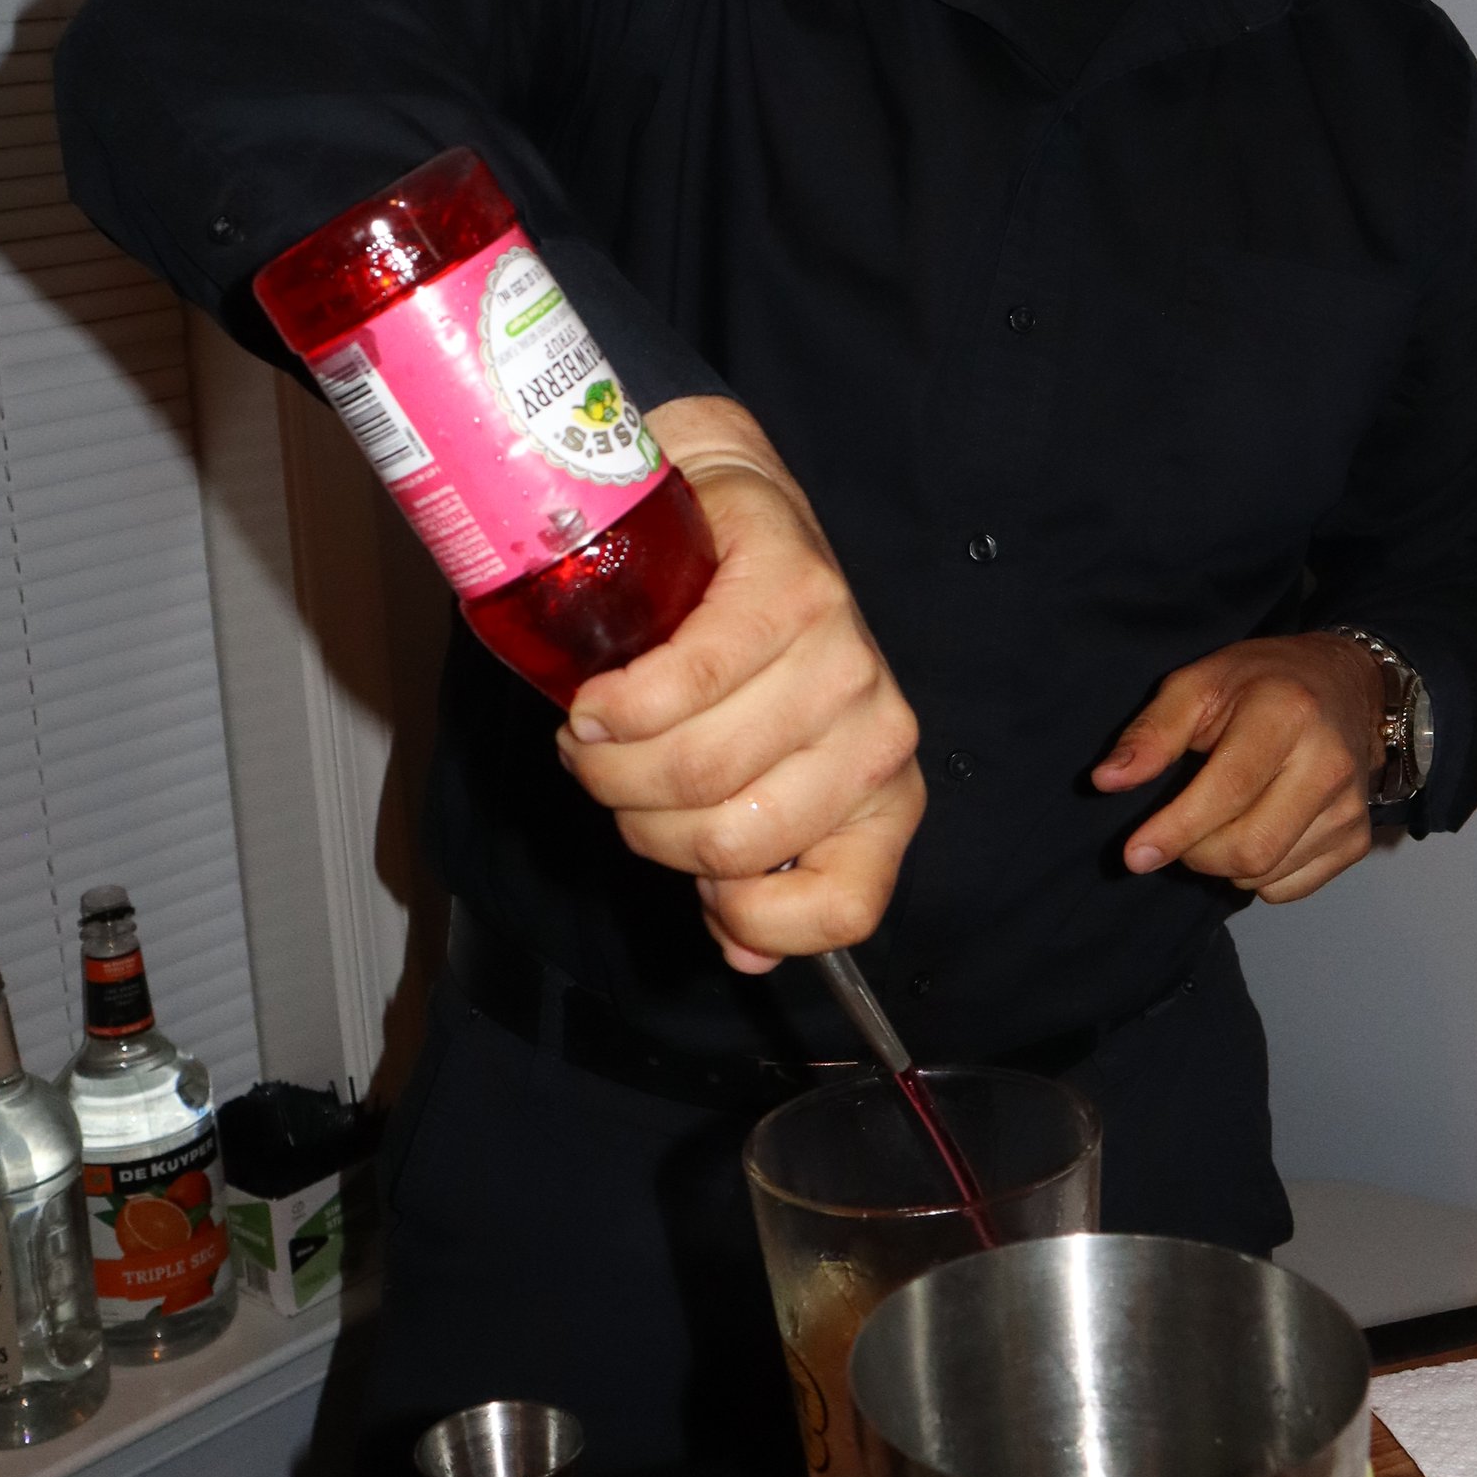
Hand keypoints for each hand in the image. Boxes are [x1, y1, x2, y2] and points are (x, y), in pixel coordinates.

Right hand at [557, 396, 924, 973]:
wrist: (728, 520)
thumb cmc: (737, 664)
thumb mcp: (755, 777)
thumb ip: (752, 868)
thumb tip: (742, 956)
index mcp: (883, 800)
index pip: (844, 906)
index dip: (746, 914)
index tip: (694, 879)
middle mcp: (881, 736)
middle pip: (727, 838)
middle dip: (638, 820)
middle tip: (610, 776)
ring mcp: (846, 658)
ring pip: (697, 767)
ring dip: (611, 762)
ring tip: (593, 733)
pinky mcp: (796, 587)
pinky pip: (691, 681)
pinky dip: (622, 702)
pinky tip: (595, 699)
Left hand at [1091, 633, 1382, 903]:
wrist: (1345, 684)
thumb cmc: (1261, 682)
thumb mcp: (1198, 684)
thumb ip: (1151, 733)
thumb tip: (1105, 781)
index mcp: (1286, 714)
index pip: (1228, 791)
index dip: (1176, 830)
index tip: (1135, 855)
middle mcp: (1328, 764)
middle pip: (1250, 848)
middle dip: (1195, 853)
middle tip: (1176, 828)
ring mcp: (1350, 808)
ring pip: (1266, 875)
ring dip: (1222, 864)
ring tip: (1217, 820)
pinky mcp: (1357, 840)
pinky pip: (1289, 888)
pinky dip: (1256, 876)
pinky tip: (1253, 830)